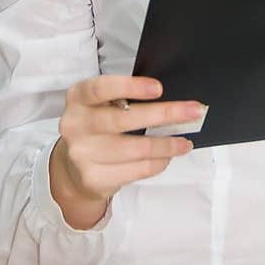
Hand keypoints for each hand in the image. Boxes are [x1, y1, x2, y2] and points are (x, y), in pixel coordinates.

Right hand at [49, 75, 201, 226]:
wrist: (72, 169)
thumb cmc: (97, 127)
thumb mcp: (101, 105)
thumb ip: (125, 99)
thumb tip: (172, 100)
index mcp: (78, 97)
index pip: (101, 88)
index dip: (130, 86)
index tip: (159, 88)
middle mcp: (76, 124)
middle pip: (124, 119)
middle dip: (164, 114)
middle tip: (193, 112)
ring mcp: (82, 153)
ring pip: (136, 148)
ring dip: (167, 145)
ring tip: (185, 142)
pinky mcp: (93, 178)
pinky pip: (136, 170)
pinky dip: (157, 163)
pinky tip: (166, 157)